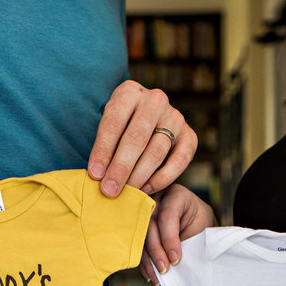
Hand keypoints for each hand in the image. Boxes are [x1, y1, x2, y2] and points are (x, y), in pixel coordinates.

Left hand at [88, 80, 196, 197]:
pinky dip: (162, 179)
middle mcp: (155, 100)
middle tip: (110, 191)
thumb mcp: (110, 127)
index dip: (103, 151)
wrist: (152, 121)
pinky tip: (146, 189)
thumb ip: (104, 147)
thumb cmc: (123, 127)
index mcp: (130, 92)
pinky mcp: (190, 136)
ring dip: (139, 176)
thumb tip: (98, 176)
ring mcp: (175, 117)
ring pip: (156, 151)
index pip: (114, 123)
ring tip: (127, 193)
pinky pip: (178, 161)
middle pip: (136, 138)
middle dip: (121, 168)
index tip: (95, 175)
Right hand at [140, 185, 215, 282]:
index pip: (167, 216)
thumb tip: (172, 261)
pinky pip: (136, 245)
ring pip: (140, 236)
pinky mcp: (139, 227)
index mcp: (177, 195)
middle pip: (149, 225)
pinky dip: (144, 262)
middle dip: (156, 251)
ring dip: (148, 260)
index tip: (176, 259)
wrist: (199, 230)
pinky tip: (151, 274)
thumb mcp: (200, 232)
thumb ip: (187, 241)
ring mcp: (145, 212)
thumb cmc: (202, 229)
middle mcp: (158, 199)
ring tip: (158, 277)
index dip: (169, 239)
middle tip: (165, 270)